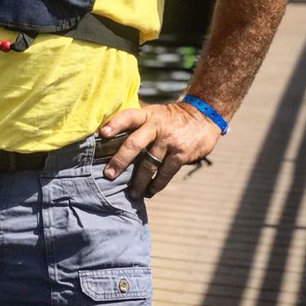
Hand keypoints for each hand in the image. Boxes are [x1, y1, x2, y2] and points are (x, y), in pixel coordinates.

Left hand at [99, 102, 222, 199]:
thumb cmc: (170, 117)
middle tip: (109, 175)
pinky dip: (157, 184)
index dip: (114, 124)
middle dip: (120, 161)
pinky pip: (166, 173)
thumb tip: (107, 133)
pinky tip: (150, 191)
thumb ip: (136, 122)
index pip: (127, 116)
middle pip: (134, 144)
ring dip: (139, 181)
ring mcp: (169, 141)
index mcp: (146, 115)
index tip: (101, 133)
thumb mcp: (153, 112)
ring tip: (131, 193)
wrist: (204, 115)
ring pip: (149, 164)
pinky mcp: (181, 154)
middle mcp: (156, 127)